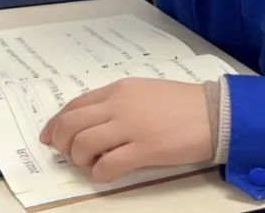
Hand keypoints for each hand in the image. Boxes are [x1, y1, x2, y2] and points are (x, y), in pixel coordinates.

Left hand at [39, 78, 211, 182]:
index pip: (74, 105)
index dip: (56, 124)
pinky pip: (107, 165)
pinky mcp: (144, 149)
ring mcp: (130, 126)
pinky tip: (106, 174)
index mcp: (118, 90)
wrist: (214, 112)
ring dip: (79, 159)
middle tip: (66, 154)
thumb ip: (118, 102)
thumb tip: (93, 122)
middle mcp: (118, 105)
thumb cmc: (183, 104)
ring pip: (83, 144)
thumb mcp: (144, 91)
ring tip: (89, 164)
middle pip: (71, 124)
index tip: (50, 137)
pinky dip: (99, 173)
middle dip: (61, 143)